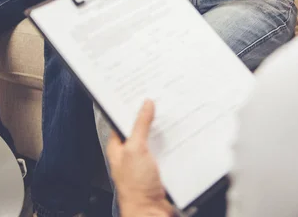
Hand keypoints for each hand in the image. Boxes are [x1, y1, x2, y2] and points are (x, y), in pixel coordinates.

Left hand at [107, 100, 172, 216]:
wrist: (150, 213)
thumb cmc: (136, 188)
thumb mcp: (136, 149)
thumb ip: (140, 125)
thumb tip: (145, 104)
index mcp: (118, 147)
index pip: (122, 120)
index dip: (130, 107)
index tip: (141, 93)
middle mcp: (131, 152)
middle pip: (140, 128)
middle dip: (150, 116)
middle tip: (160, 100)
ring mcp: (145, 161)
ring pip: (154, 138)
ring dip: (163, 130)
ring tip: (172, 115)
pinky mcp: (158, 168)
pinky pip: (165, 150)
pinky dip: (172, 143)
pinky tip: (179, 135)